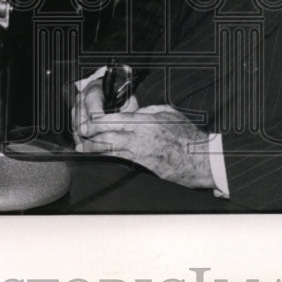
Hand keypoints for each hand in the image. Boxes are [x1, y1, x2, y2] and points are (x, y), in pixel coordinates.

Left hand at [73, 86, 214, 189]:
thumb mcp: (167, 112)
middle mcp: (140, 141)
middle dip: (90, 139)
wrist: (200, 158)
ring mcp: (141, 158)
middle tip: (81, 138)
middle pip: (107, 139)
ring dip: (95, 153)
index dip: (96, 123)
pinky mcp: (143, 171)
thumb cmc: (187, 135)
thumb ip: (147, 111)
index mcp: (145, 123)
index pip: (113, 121)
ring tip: (85, 151)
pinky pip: (121, 166)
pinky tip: (102, 162)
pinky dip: (109, 164)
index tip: (87, 123)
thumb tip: (133, 110)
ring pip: (110, 155)